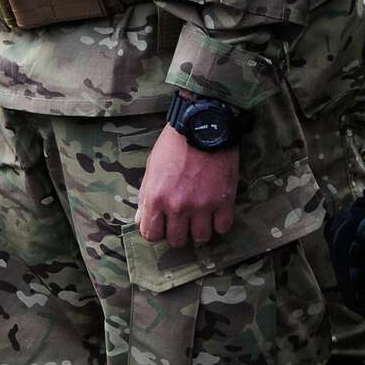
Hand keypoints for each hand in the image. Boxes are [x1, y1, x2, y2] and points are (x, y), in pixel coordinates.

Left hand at [138, 122, 237, 246]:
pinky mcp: (223, 201)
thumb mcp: (152, 167)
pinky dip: (219, 224)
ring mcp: (202, 205)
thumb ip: (146, 196)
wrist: (203, 124)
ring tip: (200, 218)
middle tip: (183, 221)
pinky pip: (222, 228)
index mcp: (156, 197)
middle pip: (177, 240)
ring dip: (199, 231)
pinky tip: (216, 213)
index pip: (151, 235)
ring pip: (200, 238)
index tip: (162, 225)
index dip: (156, 232)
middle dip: (178, 233)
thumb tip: (141, 220)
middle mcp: (177, 206)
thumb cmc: (174, 144)